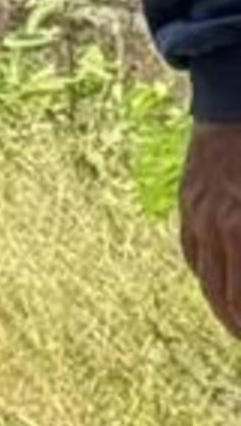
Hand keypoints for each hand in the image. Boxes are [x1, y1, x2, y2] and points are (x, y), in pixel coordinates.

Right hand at [183, 119, 240, 339]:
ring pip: (206, 280)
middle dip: (239, 326)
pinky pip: (191, 252)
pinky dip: (206, 277)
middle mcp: (217, 228)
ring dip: (225, 311)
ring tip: (238, 328)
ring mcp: (197, 214)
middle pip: (226, 299)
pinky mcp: (188, 201)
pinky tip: (218, 288)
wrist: (235, 97)